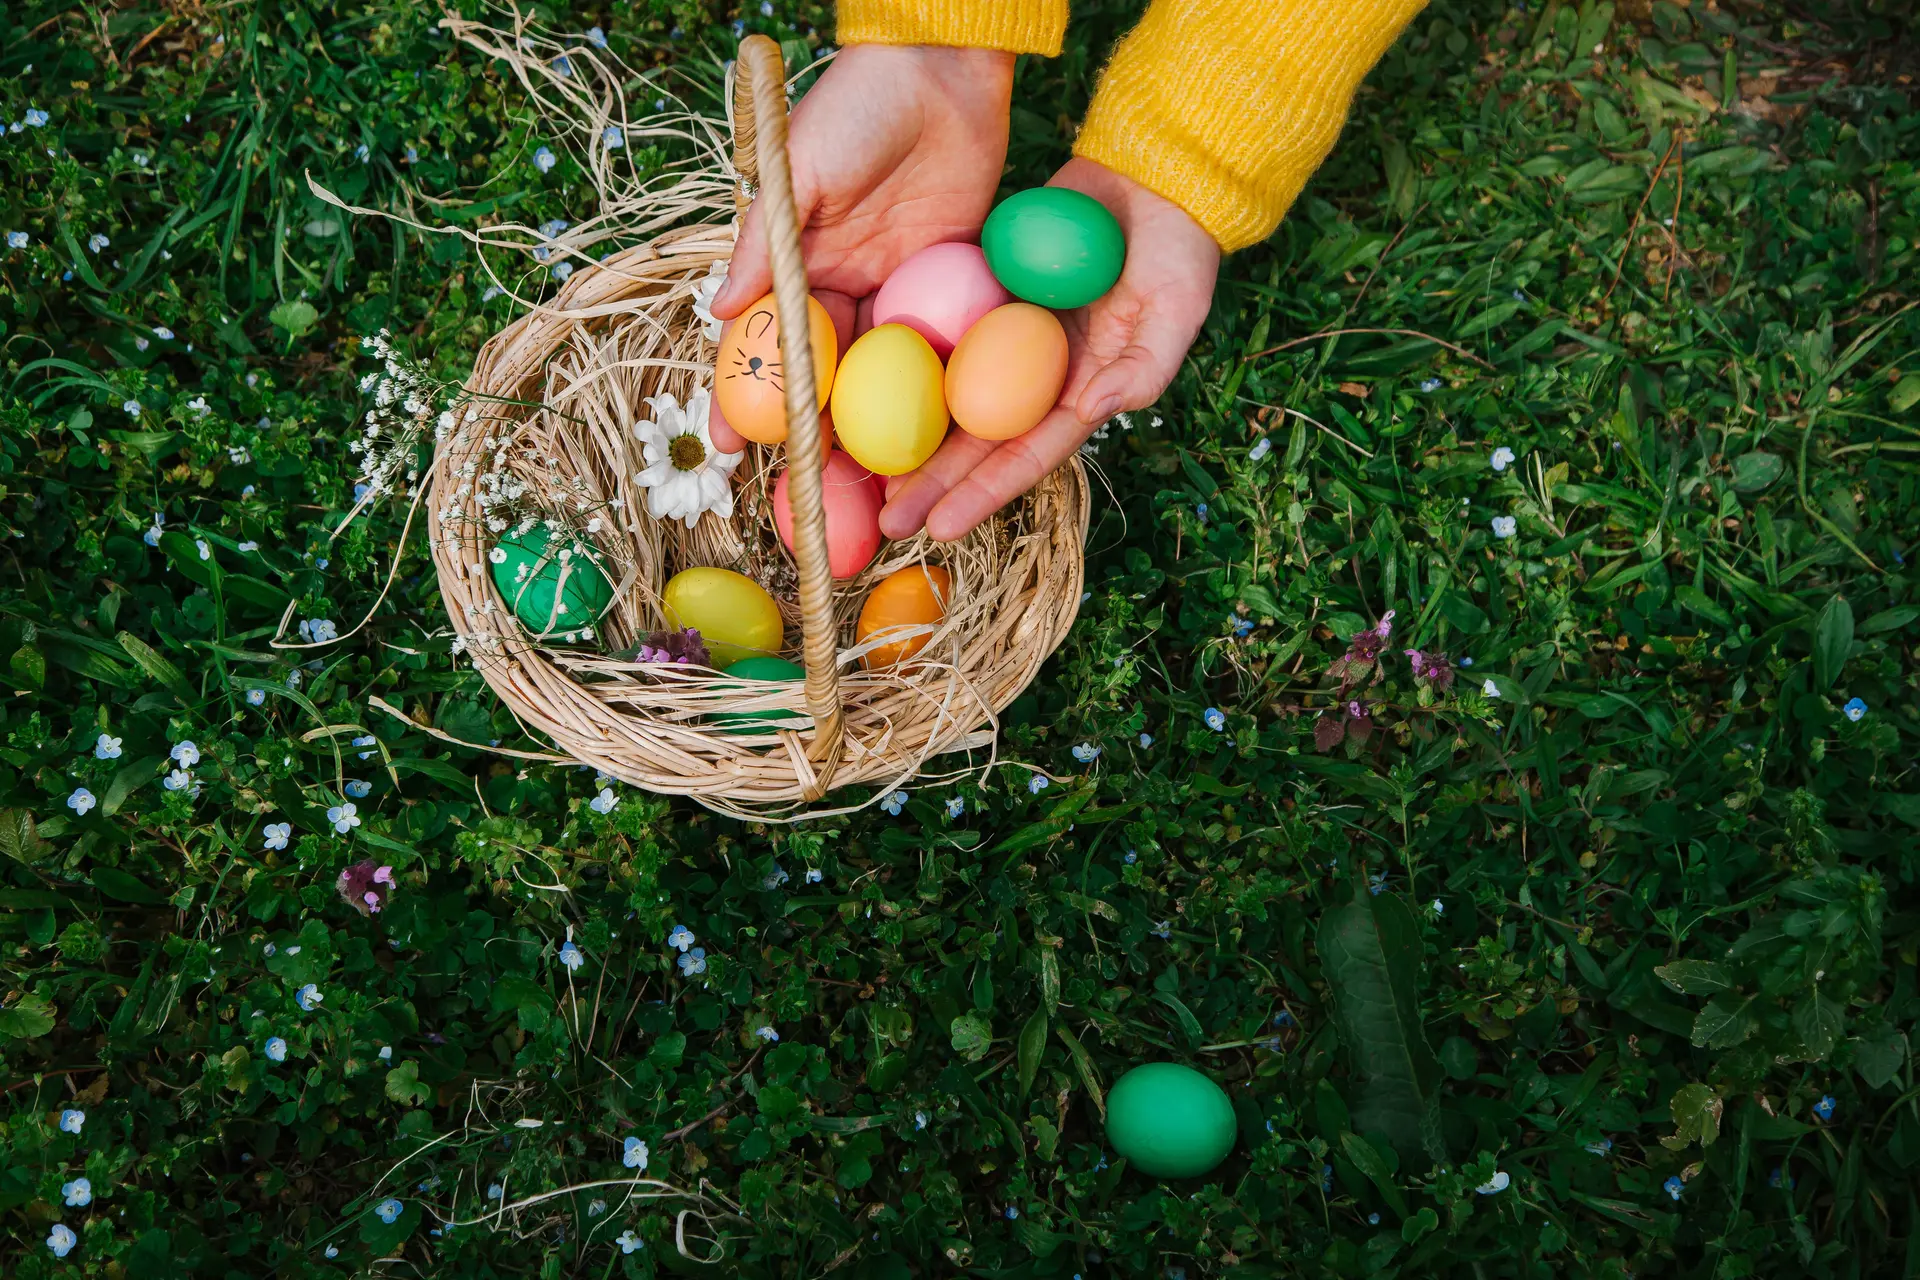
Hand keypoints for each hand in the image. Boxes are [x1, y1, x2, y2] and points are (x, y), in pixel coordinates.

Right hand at [706, 44, 1015, 453]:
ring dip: (881, 431)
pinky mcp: (956, 287)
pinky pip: (944, 350)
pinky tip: (940, 442)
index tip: (729, 448)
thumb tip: (719, 312)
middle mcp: (847, 288)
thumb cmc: (857, 108)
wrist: (945, 68)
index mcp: (800, 265)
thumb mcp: (798, 174)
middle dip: (819, 435)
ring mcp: (903, 293)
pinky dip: (941, 394)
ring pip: (887, 378)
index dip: (748, 397)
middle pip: (829, 378)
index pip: (769, 346)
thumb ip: (764, 245)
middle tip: (812, 493)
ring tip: (876, 490)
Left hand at [879, 157, 1220, 541]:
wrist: (1153, 175)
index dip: (984, 493)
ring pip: (948, 395)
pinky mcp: (982, 292)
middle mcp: (1036, 374)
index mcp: (1081, 391)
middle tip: (888, 520)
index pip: (1026, 454)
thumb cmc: (1178, 250)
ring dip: (909, 432)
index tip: (940, 527)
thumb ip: (1144, 367)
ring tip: (862, 468)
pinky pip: (938, 331)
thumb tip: (1096, 410)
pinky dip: (903, 359)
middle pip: (976, 439)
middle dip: (933, 483)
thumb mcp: (1177, 310)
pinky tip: (862, 381)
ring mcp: (1005, 335)